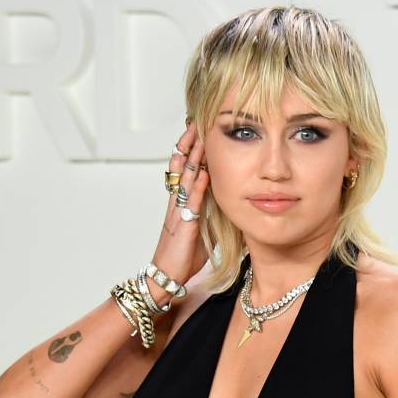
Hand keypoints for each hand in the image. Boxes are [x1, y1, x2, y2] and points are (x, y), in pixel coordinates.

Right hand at [149, 120, 209, 305]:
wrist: (168, 276)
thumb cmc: (185, 256)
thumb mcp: (204, 231)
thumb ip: (213, 216)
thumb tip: (229, 207)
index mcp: (181, 203)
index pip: (183, 169)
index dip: (189, 150)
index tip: (198, 131)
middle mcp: (178, 203)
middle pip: (180, 166)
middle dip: (188, 144)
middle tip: (195, 121)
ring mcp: (179, 212)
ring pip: (184, 179)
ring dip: (192, 157)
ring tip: (199, 137)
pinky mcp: (184, 226)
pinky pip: (191, 203)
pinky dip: (198, 186)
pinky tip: (204, 172)